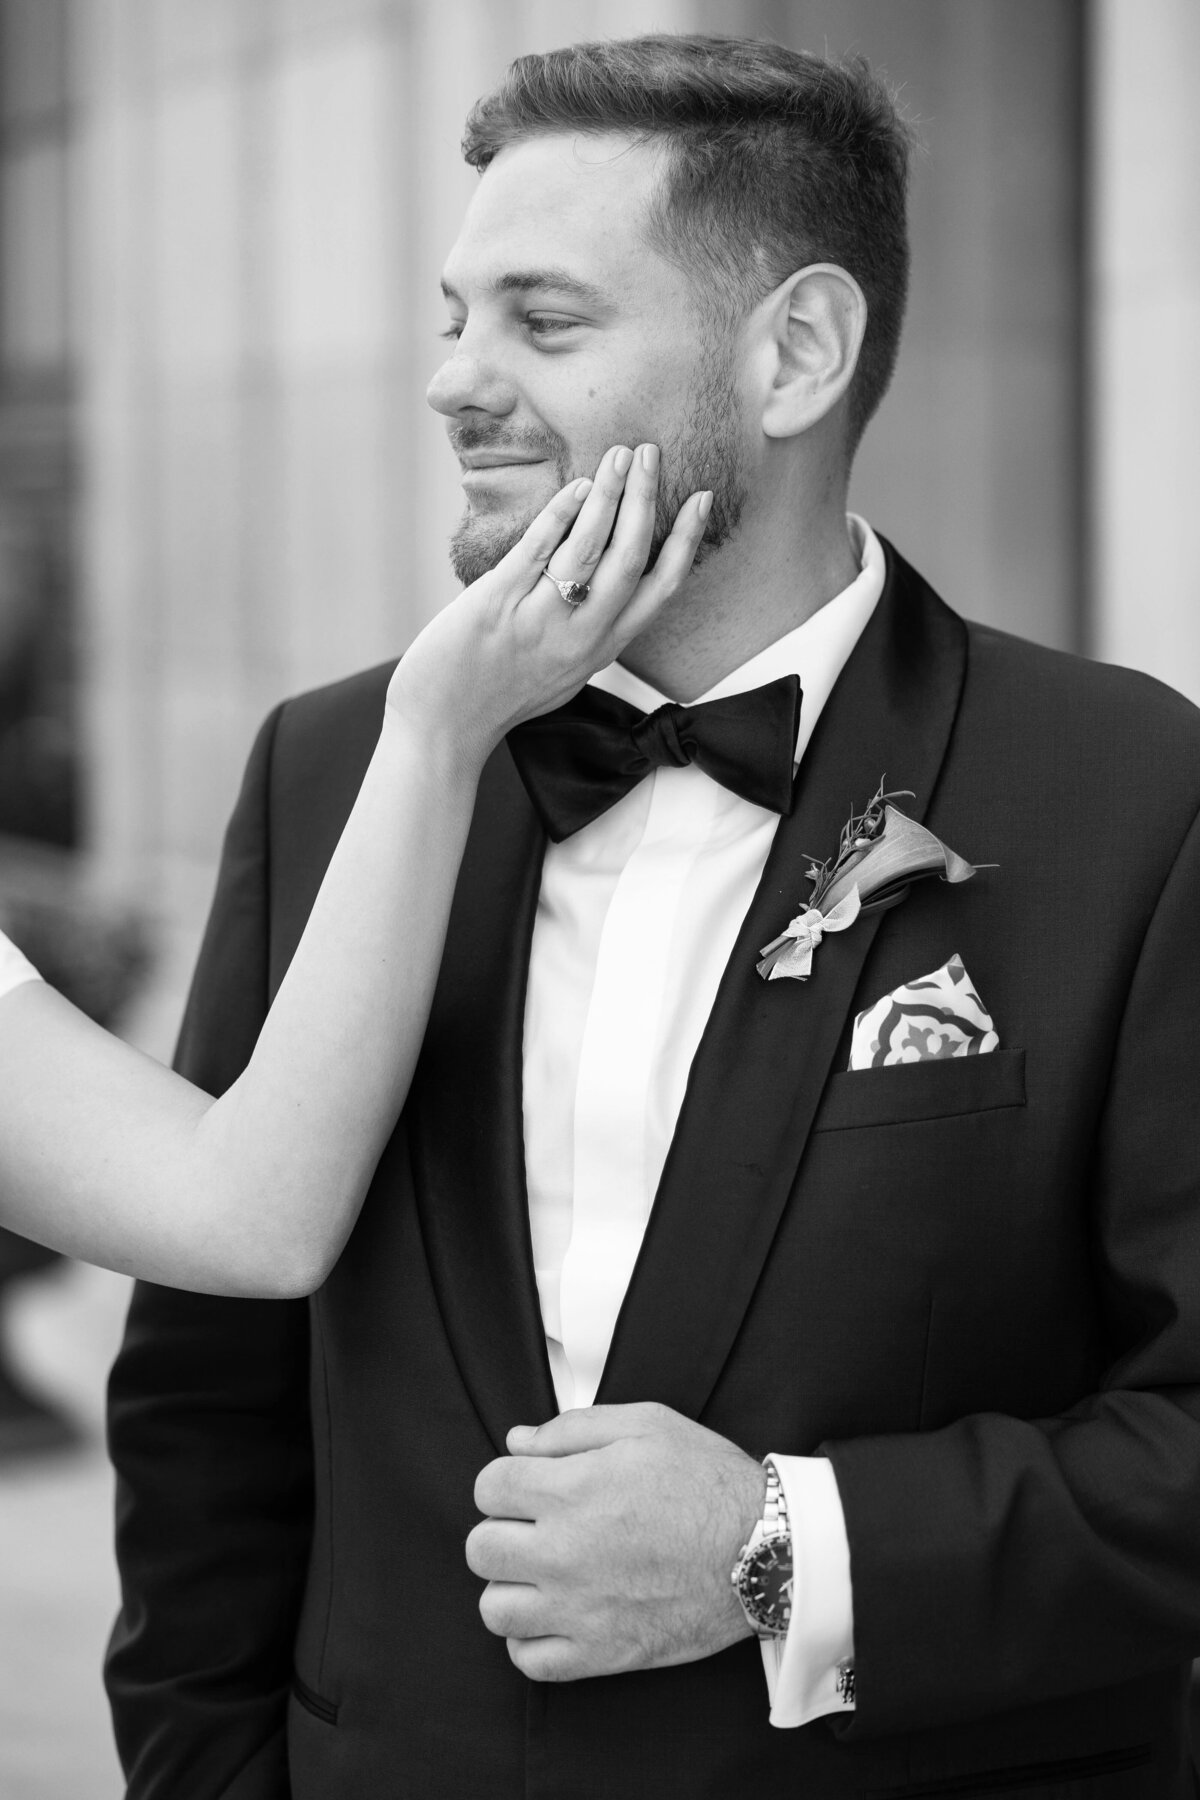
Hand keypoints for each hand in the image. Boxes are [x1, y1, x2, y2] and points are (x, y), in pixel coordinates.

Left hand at [386, 445, 710, 775]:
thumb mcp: (562, 673)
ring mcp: (540, 620)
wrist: (441, 729)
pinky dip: (561, 514)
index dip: (686, 541)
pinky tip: (576, 485)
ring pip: (590, 548)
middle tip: (650, 453)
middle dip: (646, 500)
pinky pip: (538, 550)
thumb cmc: (496, 698)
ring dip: (609, 495)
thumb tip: (597, 588)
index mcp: (601, 649)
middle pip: (632, 558)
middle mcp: (580, 636)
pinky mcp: (497, 605)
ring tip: (618, 454)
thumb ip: (586, 633)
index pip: (660, 590)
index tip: (701, 499)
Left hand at [466, 1401, 765, 1681]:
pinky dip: (532, 1640)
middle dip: (502, 1530)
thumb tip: (518, 1442)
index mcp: (573, 1489)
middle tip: (535, 1528)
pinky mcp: (602, 1654)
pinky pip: (530, 1660)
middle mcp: (565, 1552)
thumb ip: (573, 1427)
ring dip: (513, 1587)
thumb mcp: (647, 1424)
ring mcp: (580, 1609)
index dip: (506, 1480)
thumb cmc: (709, 1481)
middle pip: (481, 1549)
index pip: (489, 1487)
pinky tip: (556, 1615)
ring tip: (544, 1573)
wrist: (765, 1551)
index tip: (529, 1485)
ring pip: (495, 1608)